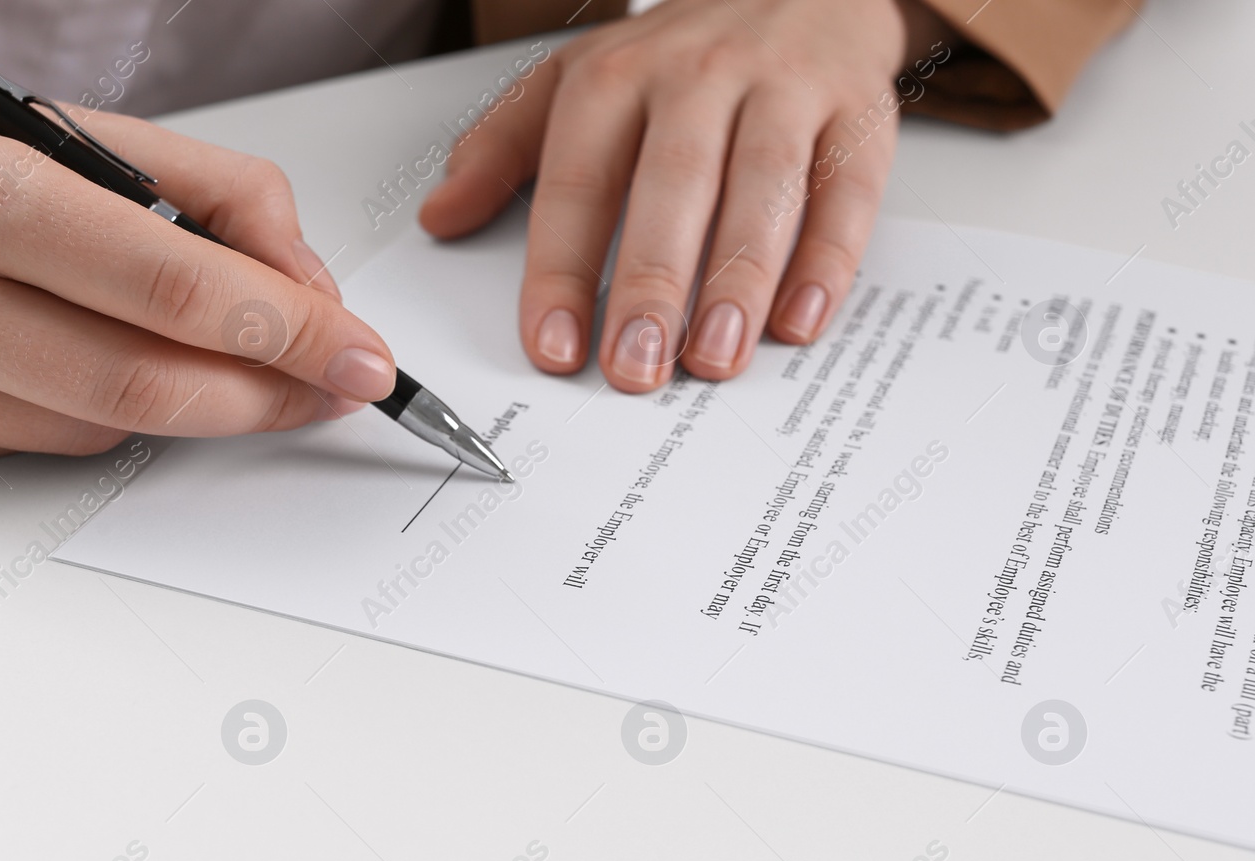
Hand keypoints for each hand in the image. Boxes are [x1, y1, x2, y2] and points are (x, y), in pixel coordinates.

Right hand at [0, 80, 394, 459]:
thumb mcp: (76, 135)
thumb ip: (216, 198)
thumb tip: (310, 293)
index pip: (172, 287)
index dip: (289, 333)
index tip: (360, 357)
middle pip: (146, 382)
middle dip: (264, 396)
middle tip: (329, 390)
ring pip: (102, 428)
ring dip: (185, 403)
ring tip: (205, 358)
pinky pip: (42, 448)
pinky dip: (99, 416)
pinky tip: (83, 365)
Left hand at [421, 0, 951, 391]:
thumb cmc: (675, 55)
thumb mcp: (573, 83)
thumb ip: (502, 150)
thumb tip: (440, 217)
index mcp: (617, 76)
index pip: (579, 180)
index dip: (561, 269)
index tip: (554, 346)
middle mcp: (700, 75)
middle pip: (673, 185)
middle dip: (652, 284)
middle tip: (636, 367)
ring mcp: (784, 89)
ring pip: (763, 188)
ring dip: (739, 281)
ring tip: (714, 359)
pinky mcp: (857, 111)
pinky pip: (846, 190)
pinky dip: (826, 261)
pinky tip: (797, 322)